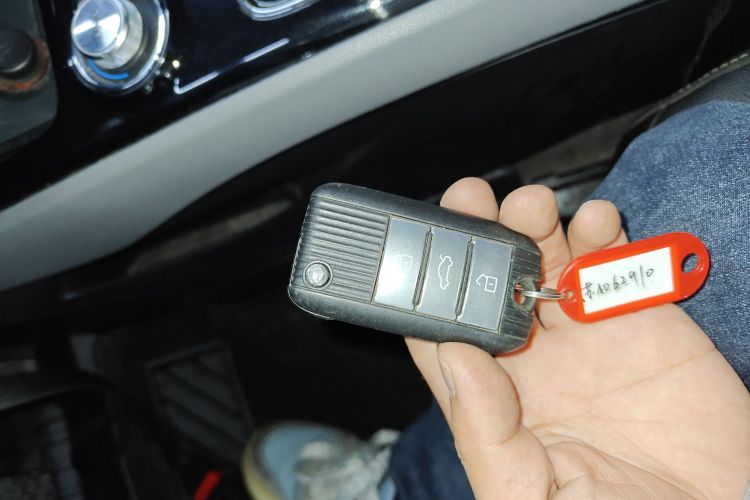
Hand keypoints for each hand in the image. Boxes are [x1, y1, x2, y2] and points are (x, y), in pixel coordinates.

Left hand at [407, 178, 749, 498]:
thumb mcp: (529, 495)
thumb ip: (486, 433)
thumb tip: (453, 361)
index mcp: (498, 401)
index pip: (446, 336)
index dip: (430, 294)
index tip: (422, 256)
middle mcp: (537, 360)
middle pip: (493, 283)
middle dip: (477, 239)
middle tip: (467, 203)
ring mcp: (588, 334)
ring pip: (547, 261)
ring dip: (533, 226)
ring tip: (528, 208)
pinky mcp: (642, 318)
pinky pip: (615, 263)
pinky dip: (602, 233)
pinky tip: (594, 222)